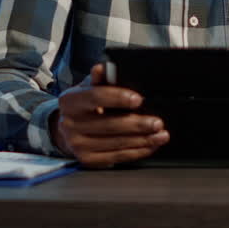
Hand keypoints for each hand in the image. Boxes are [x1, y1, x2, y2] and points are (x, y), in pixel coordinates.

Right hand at [50, 63, 168, 167]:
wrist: (68, 129)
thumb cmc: (85, 104)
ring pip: (116, 143)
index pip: (96, 97)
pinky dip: (137, 152)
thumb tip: (104, 68)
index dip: (118, 98)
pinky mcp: (87, 160)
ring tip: (160, 135)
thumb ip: (100, 78)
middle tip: (157, 122)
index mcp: (70, 101)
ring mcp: (78, 145)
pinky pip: (117, 156)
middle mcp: (70, 124)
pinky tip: (150, 145)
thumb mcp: (89, 87)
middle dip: (137, 124)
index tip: (138, 99)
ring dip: (142, 140)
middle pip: (109, 124)